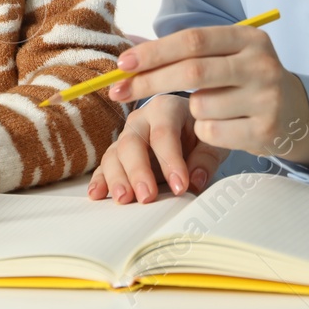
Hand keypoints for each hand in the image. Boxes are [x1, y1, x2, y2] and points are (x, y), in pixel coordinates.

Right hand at [88, 92, 227, 203]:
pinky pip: (104, 166)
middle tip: (147, 197)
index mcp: (166, 108)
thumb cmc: (201, 133)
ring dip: (117, 178)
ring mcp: (126, 136)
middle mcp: (141, 119)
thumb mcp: (212, 141)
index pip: (164, 133)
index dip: (171, 161)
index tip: (181, 186)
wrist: (190, 128)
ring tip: (124, 199)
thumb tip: (196, 179)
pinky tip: (96, 195)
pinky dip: (99, 181)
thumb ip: (206, 158)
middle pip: (132, 142)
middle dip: (139, 171)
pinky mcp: (116, 155)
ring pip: (114, 154)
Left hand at [107, 24, 308, 173]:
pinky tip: (224, 124)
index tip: (123, 63)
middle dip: (150, 81)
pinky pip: (211, 132)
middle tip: (118, 91)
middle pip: (192, 72)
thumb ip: (187, 54)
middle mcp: (260, 64)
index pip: (193, 40)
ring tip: (211, 107)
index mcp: (248, 38)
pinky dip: (205, 130)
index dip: (155, 51)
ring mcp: (266, 98)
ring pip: (200, 106)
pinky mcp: (265, 130)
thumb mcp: (227, 55)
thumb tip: (129, 59)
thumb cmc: (245, 80)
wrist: (296, 113)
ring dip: (190, 111)